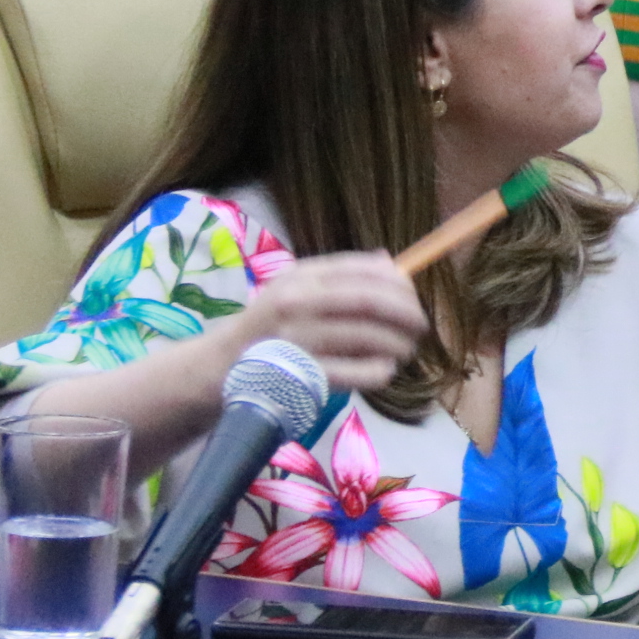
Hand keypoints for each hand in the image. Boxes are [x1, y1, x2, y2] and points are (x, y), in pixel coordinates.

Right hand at [226, 252, 428, 395]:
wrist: (218, 367)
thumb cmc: (270, 327)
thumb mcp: (296, 290)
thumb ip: (341, 277)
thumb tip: (390, 263)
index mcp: (301, 277)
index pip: (364, 271)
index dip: (399, 284)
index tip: (415, 297)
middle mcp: (296, 302)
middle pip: (369, 301)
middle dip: (406, 313)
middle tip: (420, 325)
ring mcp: (295, 339)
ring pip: (366, 336)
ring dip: (397, 343)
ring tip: (406, 349)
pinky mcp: (297, 374)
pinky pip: (354, 372)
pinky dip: (378, 370)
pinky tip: (385, 370)